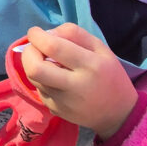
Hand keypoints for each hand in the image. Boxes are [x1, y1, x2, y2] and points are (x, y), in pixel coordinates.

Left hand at [22, 24, 138, 139]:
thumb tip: (47, 33)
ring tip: (47, 62)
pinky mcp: (55, 111)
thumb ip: (74, 34)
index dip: (37, 36)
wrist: (118, 114)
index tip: (35, 32)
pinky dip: (41, 80)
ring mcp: (63, 102)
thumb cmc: (109, 75)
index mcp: (90, 65)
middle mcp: (75, 86)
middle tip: (35, 47)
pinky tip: (54, 79)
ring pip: (33, 78)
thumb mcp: (100, 49)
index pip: (53, 47)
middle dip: (28, 52)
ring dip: (33, 65)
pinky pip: (39, 90)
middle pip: (34, 68)